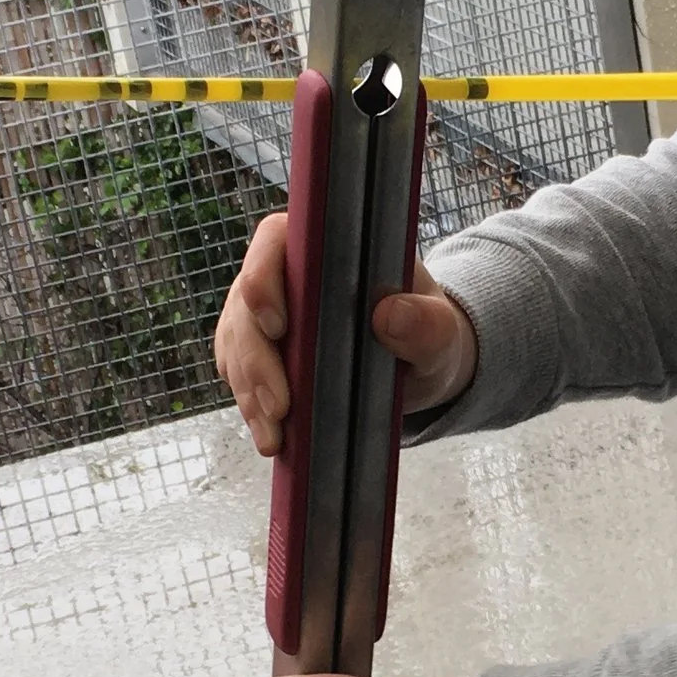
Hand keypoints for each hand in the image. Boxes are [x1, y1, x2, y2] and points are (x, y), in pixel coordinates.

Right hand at [212, 213, 478, 458]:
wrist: (416, 364)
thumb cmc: (425, 333)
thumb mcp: (440, 331)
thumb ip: (427, 323)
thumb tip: (389, 315)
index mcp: (327, 248)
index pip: (275, 240)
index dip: (263, 278)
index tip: (278, 327)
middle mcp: (286, 272)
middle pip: (246, 302)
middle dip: (256, 358)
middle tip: (280, 407)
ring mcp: (265, 311)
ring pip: (236, 342)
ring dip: (249, 391)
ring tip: (274, 436)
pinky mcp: (258, 349)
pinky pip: (238, 372)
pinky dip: (250, 406)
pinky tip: (269, 436)